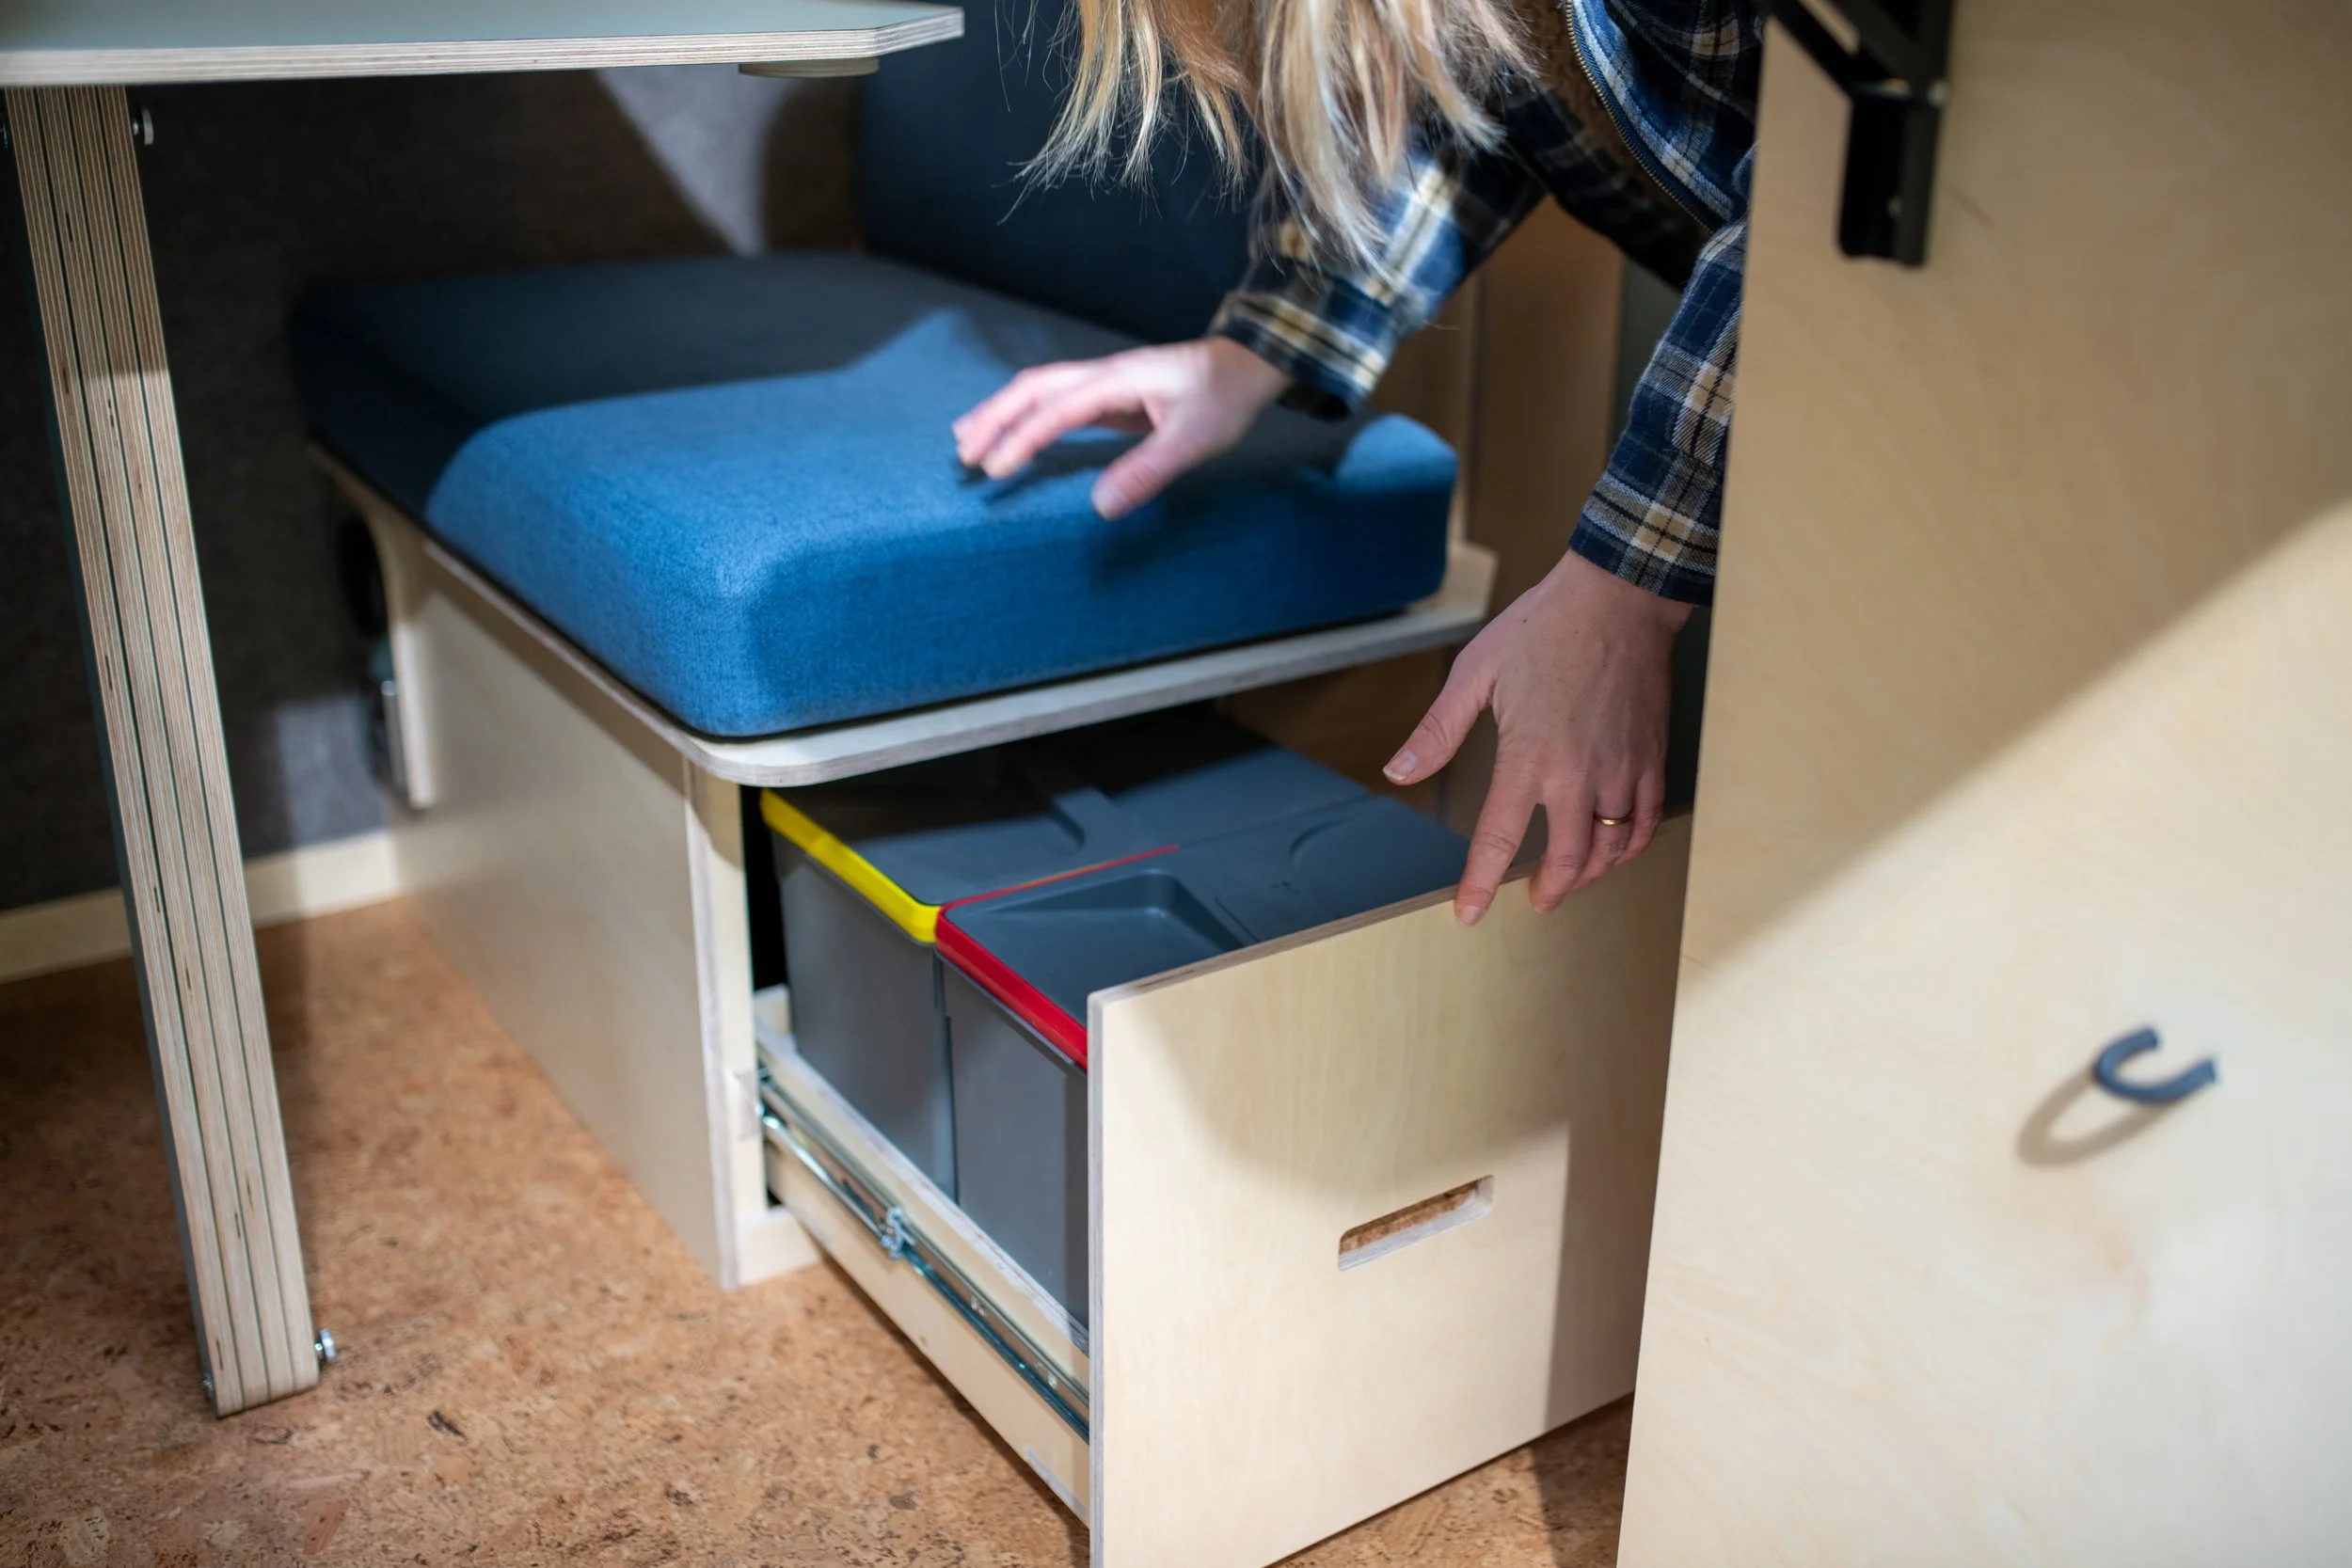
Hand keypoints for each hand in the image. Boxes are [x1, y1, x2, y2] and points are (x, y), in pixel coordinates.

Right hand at [953, 337, 1290, 518]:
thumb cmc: (1224, 398)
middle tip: (963, 455)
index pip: (1053, 410)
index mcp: (1116, 381)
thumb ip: (1147, 470)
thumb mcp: (1194, 439)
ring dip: (1001, 412)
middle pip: (1031, 388)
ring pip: (1038, 390)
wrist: (1246, 366)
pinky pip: (1055, 403)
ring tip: (966, 439)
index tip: (995, 471)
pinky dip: (1026, 416)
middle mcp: (1102, 375)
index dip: (1021, 439)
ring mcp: (1104, 383)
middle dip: (992, 418)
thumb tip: (1100, 506)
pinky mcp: (1110, 396)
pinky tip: (1015, 434)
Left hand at [1386, 550, 1691, 921]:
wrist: (1619, 597)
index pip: (1500, 840)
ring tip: (1571, 882)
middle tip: (1534, 902)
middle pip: (1568, 860)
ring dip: (1590, 876)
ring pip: (1611, 848)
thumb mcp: (1476, 673)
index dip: (1480, 884)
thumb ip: (1438, 731)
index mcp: (1530, 755)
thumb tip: (1398, 771)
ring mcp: (1623, 769)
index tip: (1468, 914)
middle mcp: (1579, 774)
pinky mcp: (1653, 758)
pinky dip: (1630, 846)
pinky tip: (1615, 849)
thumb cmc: (1543, 628)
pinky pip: (1647, 822)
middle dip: (1549, 891)